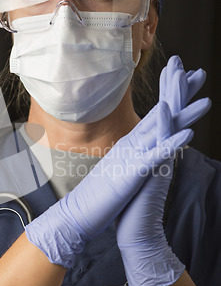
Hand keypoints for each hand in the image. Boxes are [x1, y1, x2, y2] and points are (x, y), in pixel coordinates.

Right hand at [25, 57, 209, 267]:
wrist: (78, 213)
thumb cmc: (98, 194)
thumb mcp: (116, 170)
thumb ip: (127, 157)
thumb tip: (136, 153)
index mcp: (128, 144)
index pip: (154, 117)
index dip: (171, 97)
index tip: (186, 82)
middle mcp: (130, 144)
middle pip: (161, 114)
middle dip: (181, 92)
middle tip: (200, 73)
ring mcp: (130, 156)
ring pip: (161, 130)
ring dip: (185, 115)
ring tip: (207, 101)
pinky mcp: (131, 172)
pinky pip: (155, 156)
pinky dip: (172, 144)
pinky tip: (189, 134)